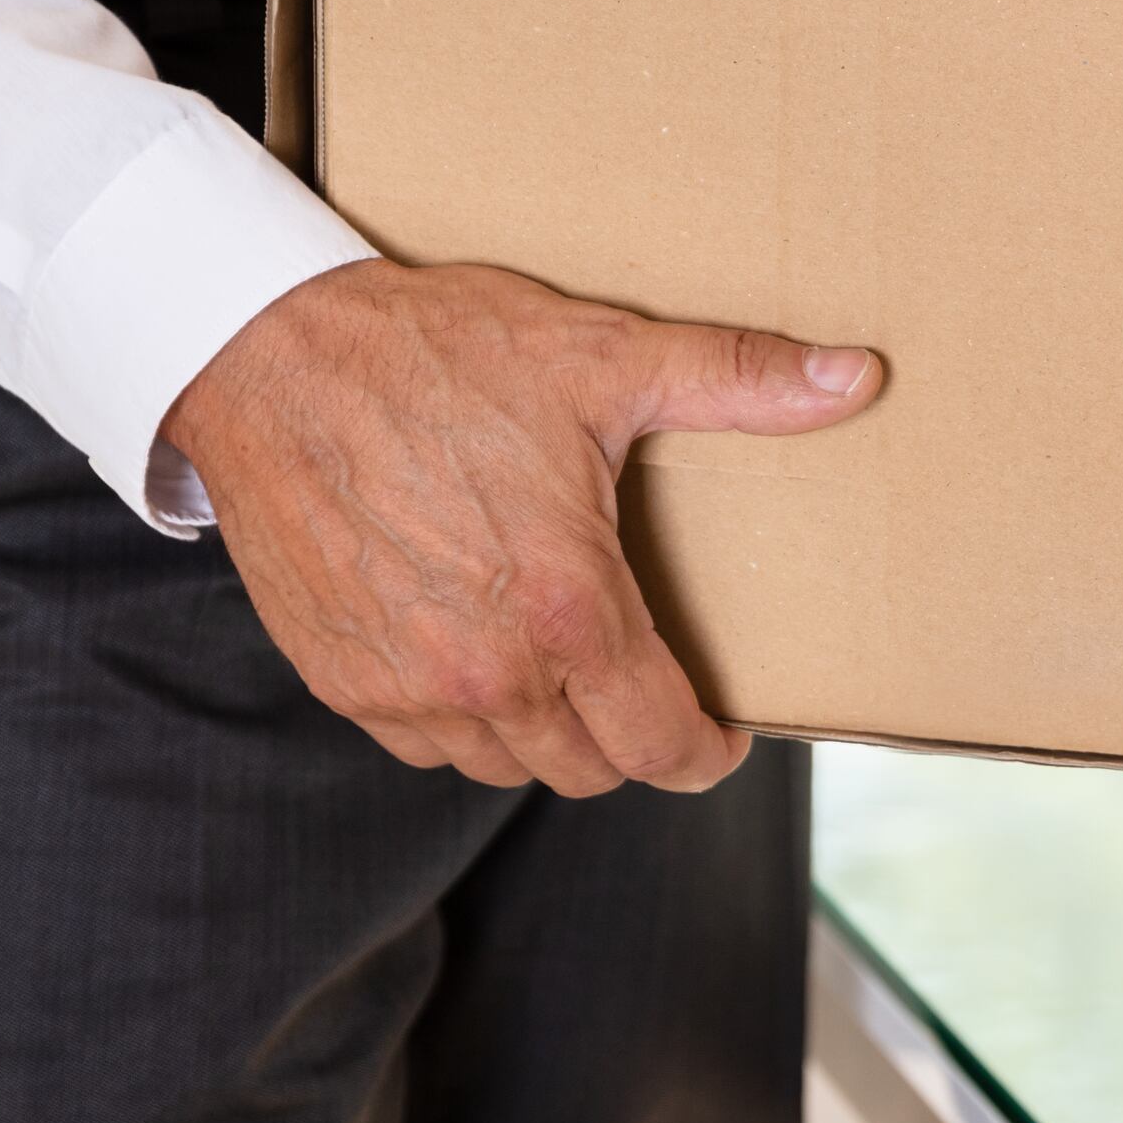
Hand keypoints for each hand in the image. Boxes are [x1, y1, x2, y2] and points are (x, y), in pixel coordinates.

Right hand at [163, 259, 882, 795]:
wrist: (266, 357)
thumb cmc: (433, 352)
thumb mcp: (601, 357)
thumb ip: (737, 381)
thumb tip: (857, 378)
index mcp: (567, 609)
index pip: (660, 745)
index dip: (704, 754)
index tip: (720, 735)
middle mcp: (486, 672)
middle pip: (589, 770)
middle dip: (629, 737)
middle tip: (643, 681)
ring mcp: (405, 688)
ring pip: (506, 765)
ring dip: (546, 734)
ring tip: (563, 663)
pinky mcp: (342, 682)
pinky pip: (425, 744)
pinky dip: (462, 719)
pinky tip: (476, 652)